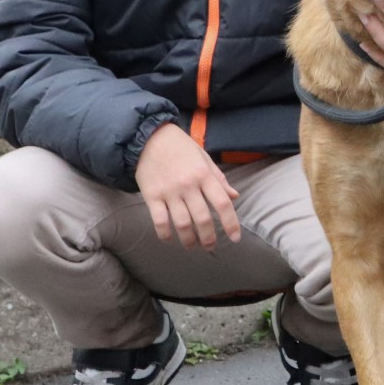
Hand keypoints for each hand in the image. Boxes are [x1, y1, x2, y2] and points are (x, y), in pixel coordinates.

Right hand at [134, 123, 241, 249]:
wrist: (148, 137)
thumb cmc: (180, 147)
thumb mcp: (203, 157)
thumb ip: (218, 178)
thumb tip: (234, 196)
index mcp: (204, 174)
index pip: (222, 203)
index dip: (231, 223)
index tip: (234, 238)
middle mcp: (188, 185)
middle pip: (203, 219)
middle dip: (209, 238)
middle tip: (210, 247)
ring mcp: (169, 191)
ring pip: (182, 224)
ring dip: (189, 240)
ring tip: (192, 246)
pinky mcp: (151, 196)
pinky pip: (159, 221)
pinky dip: (165, 234)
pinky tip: (169, 239)